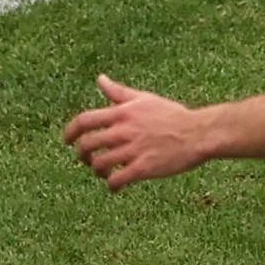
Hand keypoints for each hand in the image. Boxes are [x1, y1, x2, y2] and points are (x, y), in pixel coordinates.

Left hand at [63, 76, 213, 189]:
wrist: (197, 133)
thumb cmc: (171, 115)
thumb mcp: (143, 99)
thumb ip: (118, 92)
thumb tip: (100, 79)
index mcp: (121, 113)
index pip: (84, 121)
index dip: (70, 132)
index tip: (67, 141)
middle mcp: (123, 130)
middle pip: (88, 145)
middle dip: (82, 155)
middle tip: (86, 160)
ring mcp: (133, 150)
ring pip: (100, 164)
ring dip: (97, 171)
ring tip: (103, 173)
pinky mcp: (144, 168)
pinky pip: (117, 180)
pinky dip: (111, 185)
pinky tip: (115, 186)